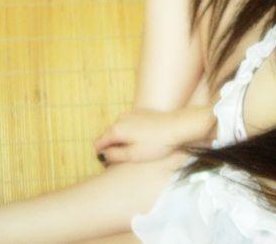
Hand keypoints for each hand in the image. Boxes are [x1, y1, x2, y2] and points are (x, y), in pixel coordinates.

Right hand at [93, 106, 214, 165]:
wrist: (177, 126)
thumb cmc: (157, 143)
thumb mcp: (133, 155)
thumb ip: (113, 155)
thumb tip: (103, 154)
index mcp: (116, 129)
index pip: (98, 143)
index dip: (102, 155)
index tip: (110, 163)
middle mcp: (120, 118)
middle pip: (109, 135)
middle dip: (113, 146)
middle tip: (126, 158)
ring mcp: (131, 113)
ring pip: (120, 129)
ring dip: (123, 139)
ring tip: (138, 149)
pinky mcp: (141, 112)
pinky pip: (130, 124)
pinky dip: (132, 132)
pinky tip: (145, 139)